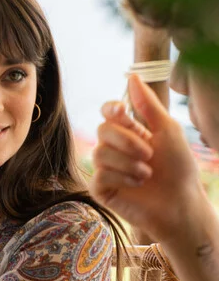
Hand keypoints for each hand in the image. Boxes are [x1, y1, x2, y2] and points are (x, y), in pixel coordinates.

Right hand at [91, 73, 205, 241]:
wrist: (182, 204)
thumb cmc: (179, 168)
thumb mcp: (168, 131)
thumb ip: (148, 105)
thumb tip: (132, 76)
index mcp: (129, 132)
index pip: (108, 112)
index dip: (110, 109)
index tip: (122, 112)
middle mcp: (114, 148)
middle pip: (102, 130)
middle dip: (127, 141)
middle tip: (149, 155)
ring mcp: (106, 168)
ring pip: (99, 153)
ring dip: (128, 163)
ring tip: (146, 174)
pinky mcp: (101, 189)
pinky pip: (100, 175)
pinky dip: (122, 178)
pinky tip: (137, 185)